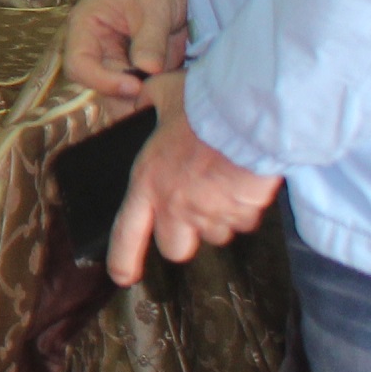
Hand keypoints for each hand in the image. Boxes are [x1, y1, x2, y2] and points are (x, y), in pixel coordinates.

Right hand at [63, 0, 187, 106]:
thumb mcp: (155, 5)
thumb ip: (150, 38)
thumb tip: (148, 69)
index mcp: (86, 27)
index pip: (79, 64)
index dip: (102, 80)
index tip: (135, 86)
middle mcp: (95, 48)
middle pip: (98, 86)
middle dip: (125, 97)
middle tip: (155, 99)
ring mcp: (116, 62)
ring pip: (119, 95)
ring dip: (141, 99)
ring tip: (166, 94)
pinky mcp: (136, 72)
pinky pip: (140, 92)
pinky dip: (154, 96)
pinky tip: (170, 93)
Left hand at [107, 72, 281, 287]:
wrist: (248, 116)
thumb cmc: (202, 104)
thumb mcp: (160, 95)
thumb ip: (147, 104)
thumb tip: (141, 99)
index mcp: (147, 183)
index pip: (126, 233)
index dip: (122, 260)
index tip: (122, 275)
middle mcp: (175, 206)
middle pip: (175, 249)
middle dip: (183, 237)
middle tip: (190, 213)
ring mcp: (210, 214)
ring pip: (214, 235)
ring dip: (217, 220)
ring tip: (220, 187)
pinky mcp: (242, 214)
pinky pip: (242, 222)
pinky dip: (244, 210)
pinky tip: (242, 183)